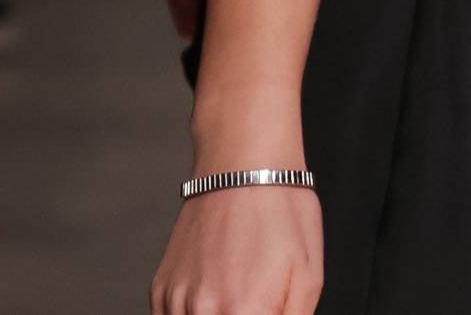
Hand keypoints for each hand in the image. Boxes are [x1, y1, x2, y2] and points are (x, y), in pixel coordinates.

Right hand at [152, 182, 322, 314]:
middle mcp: (201, 311)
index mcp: (243, 311)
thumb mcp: (309, 276)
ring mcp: (175, 302)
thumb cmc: (281, 214)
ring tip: (236, 298)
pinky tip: (215, 302)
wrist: (243, 170)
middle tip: (254, 304)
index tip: (266, 314)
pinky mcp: (160, 290)